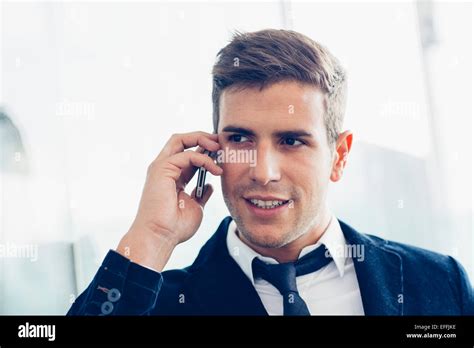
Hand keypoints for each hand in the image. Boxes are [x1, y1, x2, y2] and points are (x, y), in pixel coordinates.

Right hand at [117, 131, 221, 270]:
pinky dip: (203, 158)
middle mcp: (164, 169)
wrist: (160, 237)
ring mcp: (161, 167)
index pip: (188, 154)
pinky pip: (186, 155)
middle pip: (181, 140)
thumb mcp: (195, 207)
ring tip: (219, 147)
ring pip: (180, 140)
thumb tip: (209, 185)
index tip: (221, 152)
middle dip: (201, 136)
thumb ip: (201, 194)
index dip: (204, 149)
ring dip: (202, 140)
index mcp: (172, 177)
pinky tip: (214, 168)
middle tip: (220, 141)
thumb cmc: (174, 227)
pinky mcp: (161, 169)